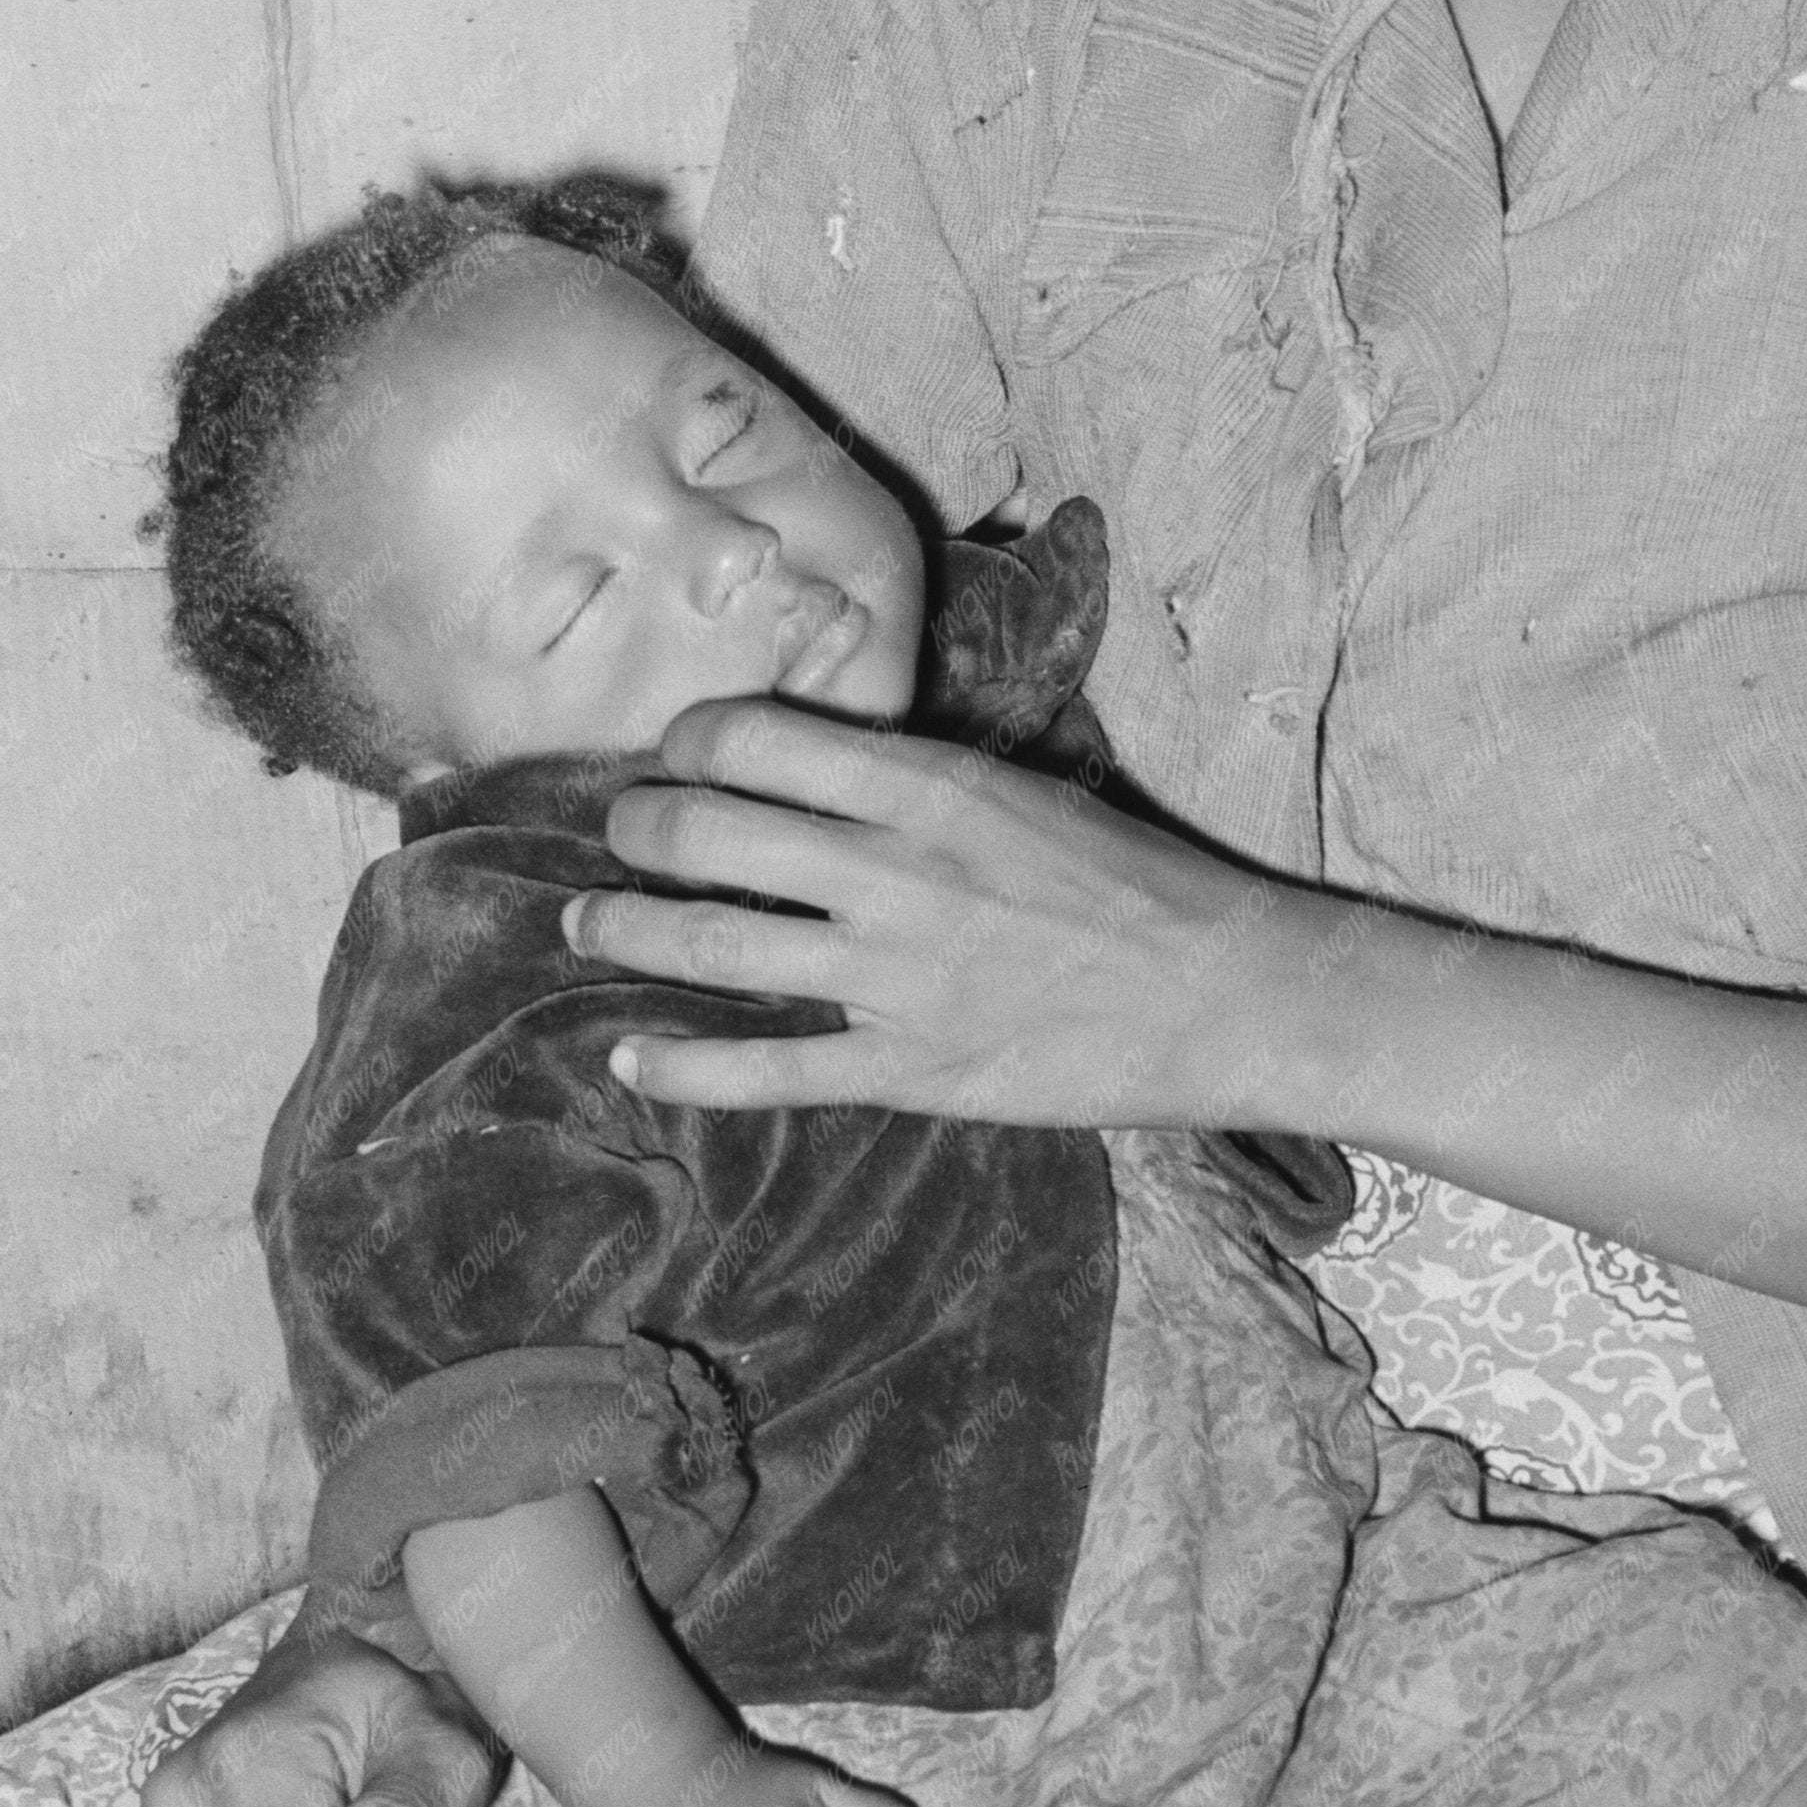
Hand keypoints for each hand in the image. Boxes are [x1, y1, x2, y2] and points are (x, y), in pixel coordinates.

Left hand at [569, 701, 1312, 1129]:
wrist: (1221, 990)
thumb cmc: (1137, 883)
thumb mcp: (1027, 790)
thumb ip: (917, 783)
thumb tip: (820, 764)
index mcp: (928, 786)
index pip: (754, 736)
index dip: (688, 740)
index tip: (676, 755)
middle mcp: (893, 871)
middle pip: (704, 830)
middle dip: (634, 827)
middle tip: (617, 834)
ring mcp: (894, 977)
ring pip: (707, 943)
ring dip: (622, 930)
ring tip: (585, 924)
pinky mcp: (908, 1070)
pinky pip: (763, 1068)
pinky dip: (679, 1062)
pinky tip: (628, 1055)